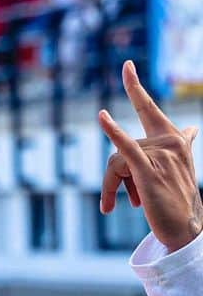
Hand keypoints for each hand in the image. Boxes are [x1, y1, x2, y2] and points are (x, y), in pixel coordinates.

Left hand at [99, 61, 202, 253]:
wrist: (184, 228)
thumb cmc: (177, 197)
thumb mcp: (178, 166)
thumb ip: (182, 143)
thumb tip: (192, 128)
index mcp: (173, 139)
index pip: (149, 108)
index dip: (135, 87)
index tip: (126, 66)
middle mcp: (169, 142)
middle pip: (119, 149)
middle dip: (113, 177)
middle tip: (116, 199)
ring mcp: (159, 155)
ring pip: (115, 163)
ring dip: (110, 188)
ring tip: (117, 207)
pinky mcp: (148, 169)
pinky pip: (125, 147)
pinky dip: (112, 131)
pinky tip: (102, 116)